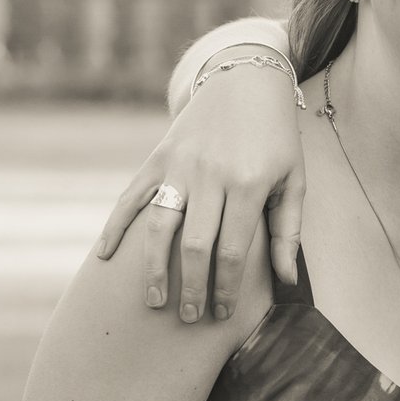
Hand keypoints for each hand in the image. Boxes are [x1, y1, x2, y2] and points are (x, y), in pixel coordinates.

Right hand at [95, 59, 302, 319]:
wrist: (245, 83)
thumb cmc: (276, 140)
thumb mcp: (294, 181)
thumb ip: (288, 232)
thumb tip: (287, 282)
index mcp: (249, 184)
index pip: (233, 251)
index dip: (227, 287)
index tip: (223, 313)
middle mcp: (211, 176)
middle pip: (195, 245)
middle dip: (192, 287)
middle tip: (189, 318)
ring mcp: (180, 166)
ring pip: (160, 226)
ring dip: (154, 268)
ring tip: (154, 302)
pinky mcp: (158, 158)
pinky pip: (131, 197)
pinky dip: (116, 227)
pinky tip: (105, 257)